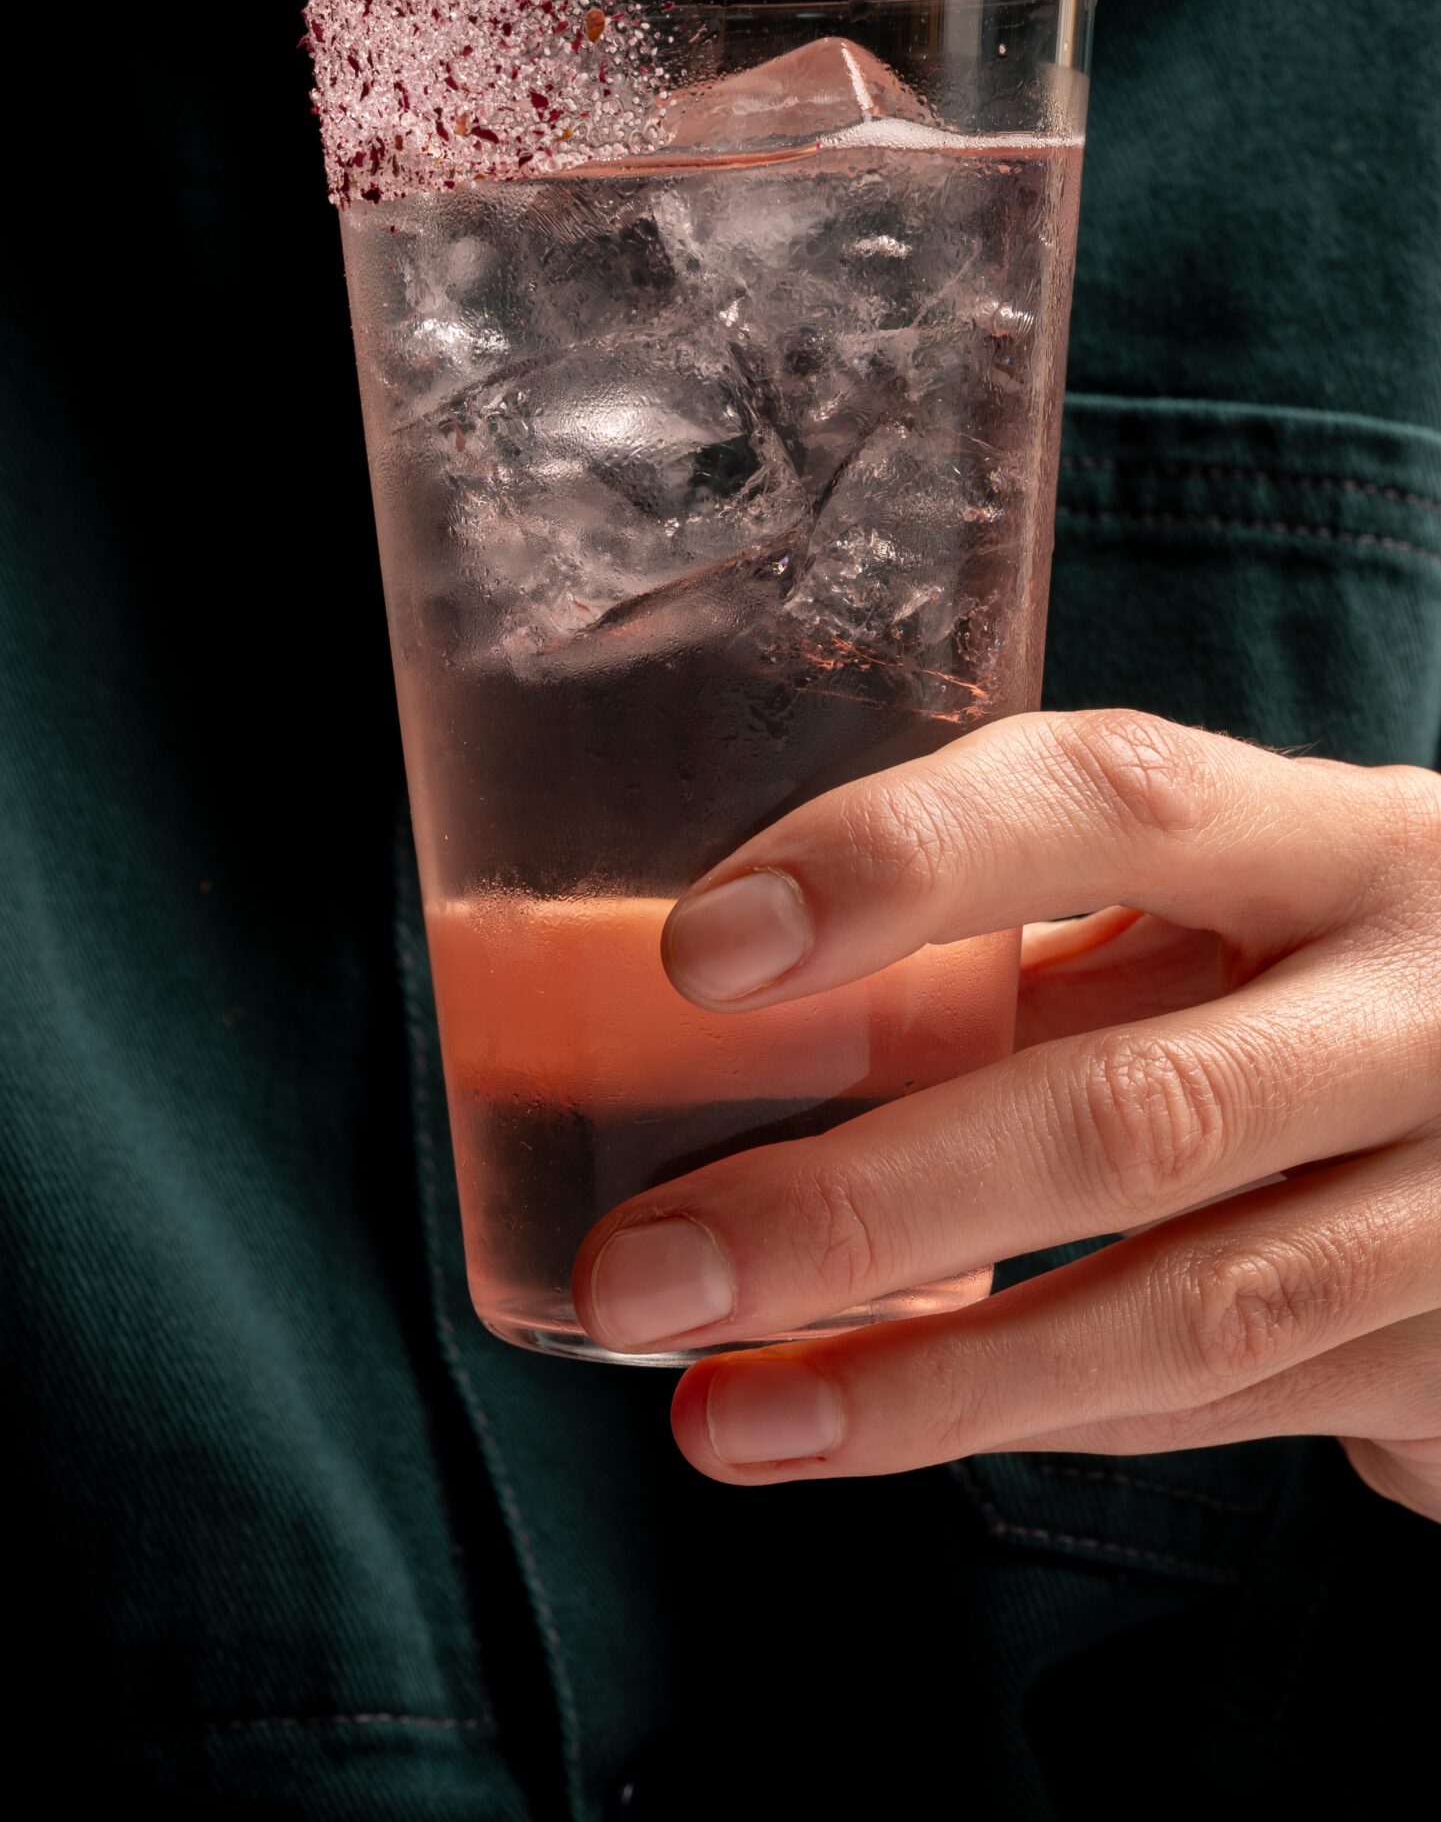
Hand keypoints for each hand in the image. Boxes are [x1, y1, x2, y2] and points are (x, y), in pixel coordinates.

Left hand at [570, 710, 1440, 1517]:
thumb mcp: (1250, 905)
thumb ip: (1056, 932)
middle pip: (1129, 1108)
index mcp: (1345, 839)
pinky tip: (863, 1425)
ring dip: (919, 1381)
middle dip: (857, 1208)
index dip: (904, 862)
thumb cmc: (1353, 980)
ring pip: (1176, 1308)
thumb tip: (739, 989)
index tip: (708, 950)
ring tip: (719, 1414)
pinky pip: (1213, 1408)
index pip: (1113, 800)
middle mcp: (1429, 1007)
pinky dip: (1022, 1420)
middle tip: (642, 1267)